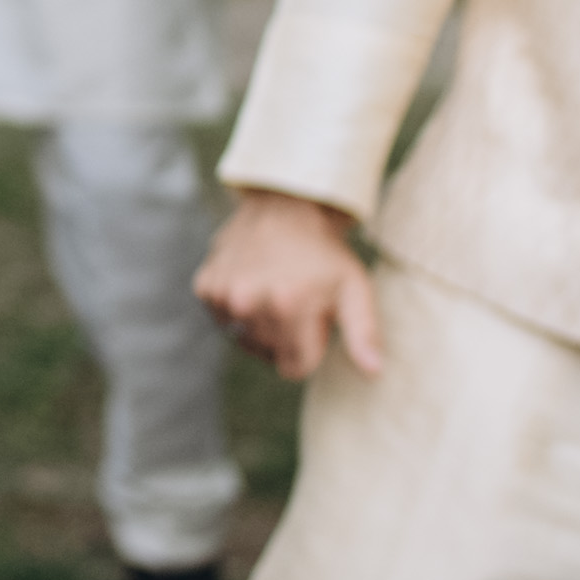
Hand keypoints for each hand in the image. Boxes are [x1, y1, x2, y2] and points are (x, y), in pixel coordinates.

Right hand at [198, 189, 386, 381]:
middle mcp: (247, 301)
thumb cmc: (324, 252)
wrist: (285, 206)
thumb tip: (374, 372)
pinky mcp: (205, 287)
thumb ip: (364, 333)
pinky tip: (253, 284)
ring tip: (274, 291)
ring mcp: (222, 294)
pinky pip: (224, 322)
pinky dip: (238, 312)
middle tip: (296, 299)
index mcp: (287, 305)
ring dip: (262, 325)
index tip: (315, 316)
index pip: (296, 367)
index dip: (311, 345)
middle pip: (270, 354)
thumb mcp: (355, 288)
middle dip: (287, 336)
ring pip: (246, 340)